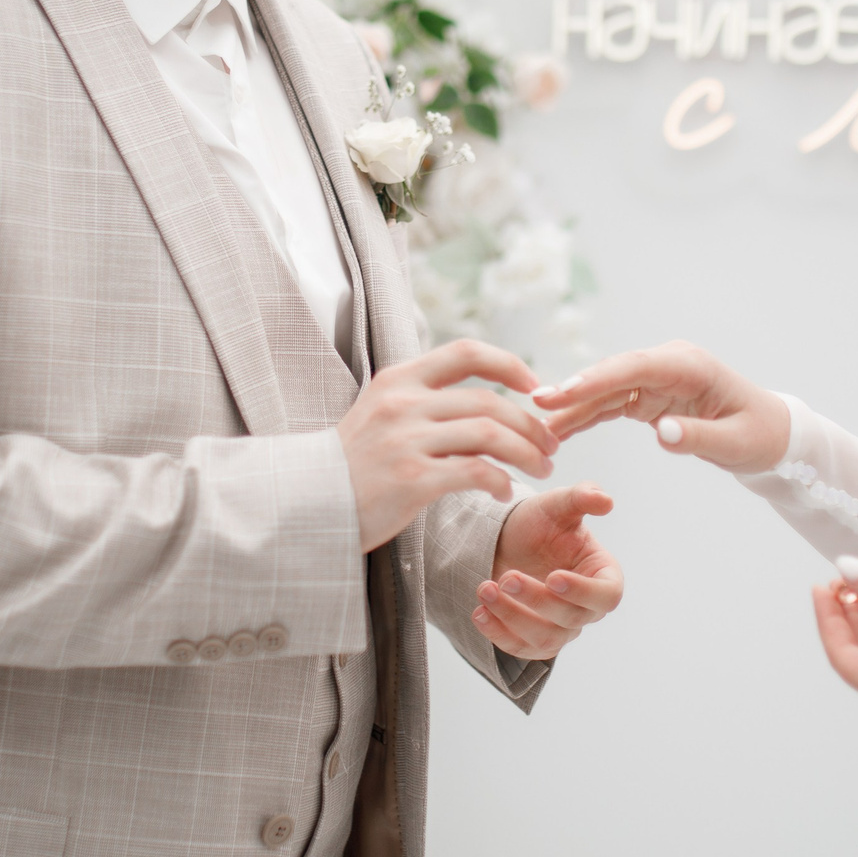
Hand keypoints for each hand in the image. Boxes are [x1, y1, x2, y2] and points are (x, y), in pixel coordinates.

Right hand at [340, 339, 558, 549]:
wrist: (307, 503)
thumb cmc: (353, 465)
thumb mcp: (379, 412)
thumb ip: (421, 399)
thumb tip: (478, 397)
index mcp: (398, 380)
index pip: (467, 352)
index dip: (510, 364)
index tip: (534, 386)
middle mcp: (403, 403)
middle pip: (490, 402)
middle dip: (531, 424)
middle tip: (550, 445)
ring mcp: (406, 441)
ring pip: (490, 435)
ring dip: (526, 453)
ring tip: (540, 468)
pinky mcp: (411, 480)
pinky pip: (475, 472)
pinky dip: (501, 481)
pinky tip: (504, 492)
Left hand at [475, 483, 621, 659]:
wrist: (510, 540)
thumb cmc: (542, 523)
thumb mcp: (558, 504)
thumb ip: (582, 497)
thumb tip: (606, 501)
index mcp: (603, 575)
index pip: (607, 596)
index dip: (583, 592)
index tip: (553, 577)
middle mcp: (586, 607)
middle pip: (571, 618)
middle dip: (536, 600)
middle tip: (507, 577)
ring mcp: (561, 628)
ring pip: (545, 638)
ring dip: (513, 617)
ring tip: (485, 588)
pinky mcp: (534, 641)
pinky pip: (520, 649)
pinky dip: (498, 634)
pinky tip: (479, 612)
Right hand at [531, 341, 789, 474]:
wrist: (771, 433)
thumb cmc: (759, 435)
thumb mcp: (736, 443)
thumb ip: (698, 438)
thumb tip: (662, 434)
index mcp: (690, 366)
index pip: (637, 367)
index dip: (599, 378)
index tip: (566, 393)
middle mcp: (668, 364)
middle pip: (614, 372)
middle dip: (575, 388)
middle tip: (537, 403)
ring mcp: (656, 378)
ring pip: (607, 388)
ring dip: (574, 404)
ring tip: (537, 420)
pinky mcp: (648, 396)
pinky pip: (611, 404)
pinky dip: (586, 415)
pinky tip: (558, 429)